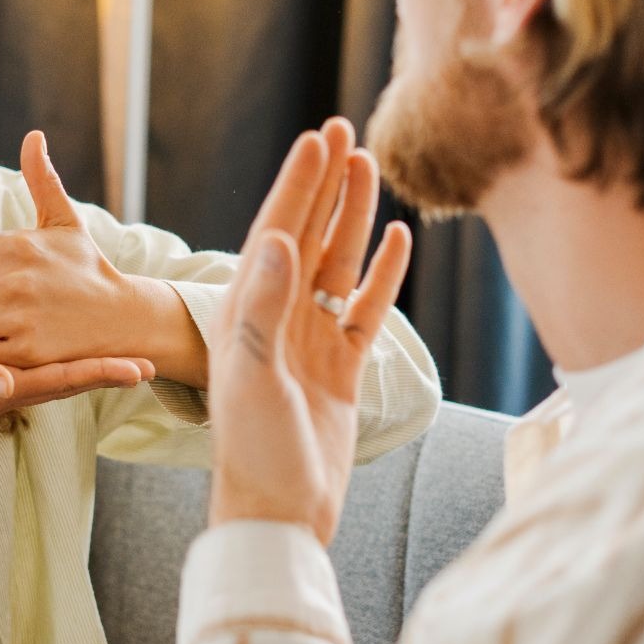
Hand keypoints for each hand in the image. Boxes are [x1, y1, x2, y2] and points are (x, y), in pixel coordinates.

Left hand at [0, 131, 200, 381]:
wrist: (122, 316)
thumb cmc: (87, 267)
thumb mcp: (66, 221)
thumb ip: (42, 179)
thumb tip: (33, 136)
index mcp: (18, 245)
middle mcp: (15, 279)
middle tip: (2, 303)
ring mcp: (20, 316)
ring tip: (10, 323)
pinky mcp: (26, 351)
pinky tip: (18, 342)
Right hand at [0, 331, 154, 447]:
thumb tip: (6, 383)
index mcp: (2, 389)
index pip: (64, 381)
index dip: (103, 374)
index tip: (141, 369)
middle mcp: (7, 387)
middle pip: (70, 379)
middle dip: (109, 370)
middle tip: (151, 362)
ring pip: (55, 370)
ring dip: (89, 363)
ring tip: (122, 352)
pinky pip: (32, 360)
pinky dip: (57, 352)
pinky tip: (66, 340)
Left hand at [208, 118, 412, 546]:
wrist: (280, 515)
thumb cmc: (256, 453)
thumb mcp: (254, 378)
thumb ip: (265, 311)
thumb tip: (279, 241)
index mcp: (245, 315)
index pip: (275, 232)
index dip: (297, 183)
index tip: (317, 138)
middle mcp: (275, 320)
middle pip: (307, 235)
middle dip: (324, 184)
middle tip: (342, 129)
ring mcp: (310, 342)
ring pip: (337, 264)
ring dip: (354, 217)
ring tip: (369, 167)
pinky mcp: (341, 369)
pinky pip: (364, 310)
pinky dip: (381, 275)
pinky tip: (397, 240)